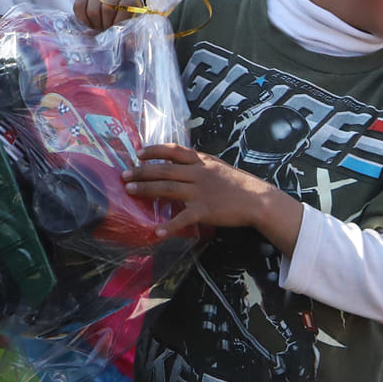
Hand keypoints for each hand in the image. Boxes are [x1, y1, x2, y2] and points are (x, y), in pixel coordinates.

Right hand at [74, 0, 138, 33]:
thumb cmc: (124, 28)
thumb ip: (131, 38)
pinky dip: (82, 18)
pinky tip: (89, 23)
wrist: (113, 24)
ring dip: (94, 23)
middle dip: (105, 24)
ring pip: (92, 9)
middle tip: (107, 29)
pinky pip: (79, 5)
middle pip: (107, 8)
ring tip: (99, 27)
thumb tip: (129, 43)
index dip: (118, 22)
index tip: (116, 31)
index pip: (124, 6)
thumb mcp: (131, 33)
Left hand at [125, 143, 297, 242]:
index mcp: (201, 161)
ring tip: (130, 191)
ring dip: (146, 190)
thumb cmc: (237, 183)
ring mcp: (200, 192)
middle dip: (142, 172)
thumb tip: (179, 161)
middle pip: (164, 170)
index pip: (173, 150)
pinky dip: (169, 226)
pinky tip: (157, 231)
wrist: (258, 199)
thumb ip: (199, 163)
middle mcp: (198, 173)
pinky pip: (183, 218)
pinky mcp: (205, 211)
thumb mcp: (217, 165)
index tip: (138, 153)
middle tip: (124, 174)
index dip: (154, 150)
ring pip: (168, 188)